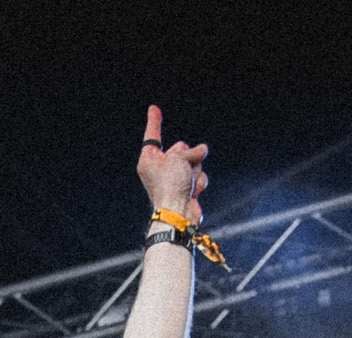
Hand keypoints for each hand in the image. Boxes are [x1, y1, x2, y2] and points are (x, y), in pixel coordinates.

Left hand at [137, 105, 209, 224]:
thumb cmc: (171, 186)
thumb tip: (202, 151)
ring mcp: (174, 179)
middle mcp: (160, 169)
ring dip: (195, 171)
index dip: (154, 121)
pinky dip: (198, 182)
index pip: (153, 135)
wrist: (179, 214)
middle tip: (182, 170)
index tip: (153, 108)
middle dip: (187, 156)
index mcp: (149, 160)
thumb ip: (191, 150)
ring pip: (194, 162)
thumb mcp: (179, 158)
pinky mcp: (185, 188)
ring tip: (186, 183)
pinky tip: (191, 192)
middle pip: (181, 148)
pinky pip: (199, 176)